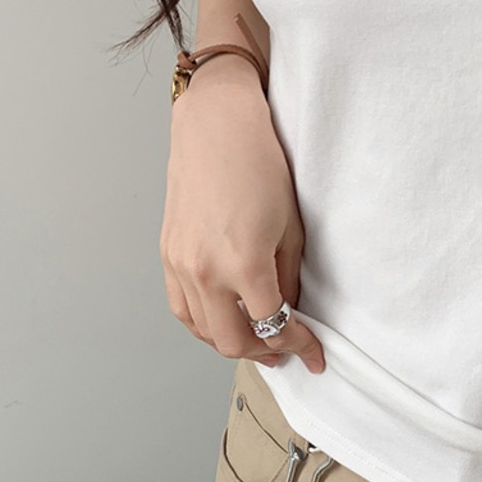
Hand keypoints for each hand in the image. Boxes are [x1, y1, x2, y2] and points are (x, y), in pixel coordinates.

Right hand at [160, 61, 325, 370]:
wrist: (217, 129)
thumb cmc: (260, 166)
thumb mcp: (290, 227)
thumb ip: (288, 278)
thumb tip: (288, 310)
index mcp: (244, 265)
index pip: (273, 326)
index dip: (298, 345)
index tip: (313, 352)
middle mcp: (206, 272)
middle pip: (232, 340)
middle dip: (264, 352)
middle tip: (285, 350)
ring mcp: (181, 264)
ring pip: (201, 330)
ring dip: (230, 341)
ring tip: (255, 339)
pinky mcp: (167, 253)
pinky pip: (181, 307)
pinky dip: (202, 323)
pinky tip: (221, 320)